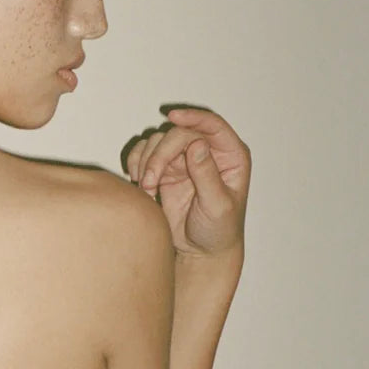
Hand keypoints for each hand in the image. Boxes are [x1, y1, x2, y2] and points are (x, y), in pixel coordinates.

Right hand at [124, 106, 249, 259]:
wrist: (200, 251)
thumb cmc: (218, 231)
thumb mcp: (218, 206)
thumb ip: (208, 175)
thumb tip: (197, 146)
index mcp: (230, 156)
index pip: (212, 125)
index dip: (193, 117)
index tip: (173, 117)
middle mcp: (207, 152)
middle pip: (177, 133)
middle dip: (159, 155)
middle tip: (149, 182)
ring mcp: (184, 159)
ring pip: (157, 141)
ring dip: (146, 162)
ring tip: (147, 188)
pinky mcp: (165, 169)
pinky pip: (144, 153)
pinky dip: (137, 164)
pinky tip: (141, 184)